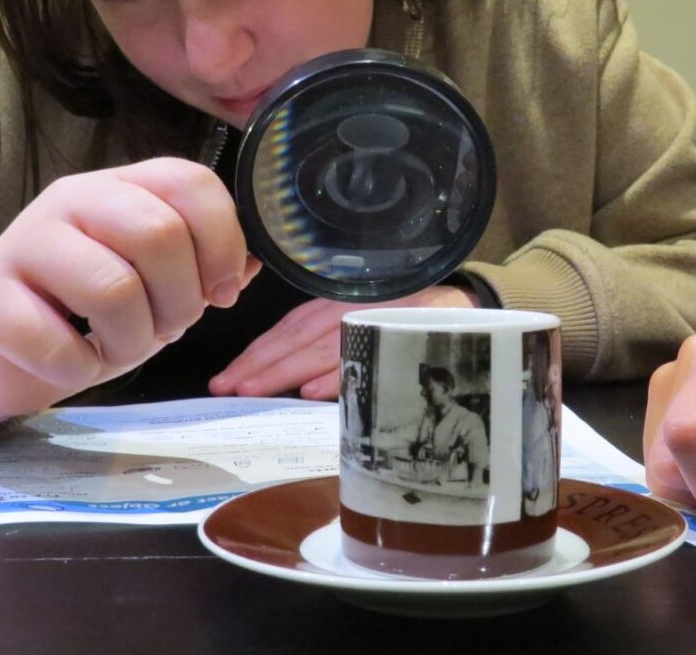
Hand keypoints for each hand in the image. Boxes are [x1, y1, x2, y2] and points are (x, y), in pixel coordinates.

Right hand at [0, 158, 257, 423]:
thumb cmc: (84, 311)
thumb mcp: (155, 283)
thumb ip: (204, 265)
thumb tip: (256, 261)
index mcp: (121, 187)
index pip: (190, 182)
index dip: (222, 242)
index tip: (220, 293)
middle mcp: (72, 199)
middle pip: (158, 233)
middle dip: (180, 300)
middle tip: (166, 327)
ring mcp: (24, 243)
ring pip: (113, 288)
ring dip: (133, 339)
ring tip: (118, 346)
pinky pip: (57, 342)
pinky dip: (79, 368)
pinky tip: (73, 361)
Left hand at [208, 285, 477, 399]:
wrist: (468, 307)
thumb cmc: (408, 319)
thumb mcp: (363, 322)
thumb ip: (327, 345)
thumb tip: (288, 383)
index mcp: (338, 304)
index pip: (289, 329)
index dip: (257, 354)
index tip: (228, 379)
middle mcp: (353, 306)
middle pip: (299, 337)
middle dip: (261, 366)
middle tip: (229, 389)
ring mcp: (378, 316)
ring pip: (324, 346)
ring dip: (287, 371)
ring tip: (256, 390)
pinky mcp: (405, 328)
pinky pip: (366, 351)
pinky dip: (338, 373)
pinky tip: (313, 390)